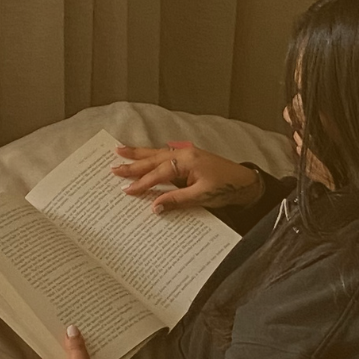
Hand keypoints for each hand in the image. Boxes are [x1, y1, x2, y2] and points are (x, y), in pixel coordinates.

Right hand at [112, 140, 264, 213]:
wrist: (245, 183)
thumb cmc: (226, 188)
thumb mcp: (201, 197)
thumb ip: (176, 200)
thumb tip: (154, 207)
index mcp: (186, 161)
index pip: (158, 173)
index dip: (142, 183)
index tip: (126, 190)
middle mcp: (184, 154)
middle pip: (153, 159)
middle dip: (132, 163)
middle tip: (112, 167)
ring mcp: (186, 154)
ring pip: (157, 154)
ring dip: (138, 154)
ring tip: (119, 151)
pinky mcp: (189, 158)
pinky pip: (164, 156)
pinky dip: (151, 156)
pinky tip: (143, 155)